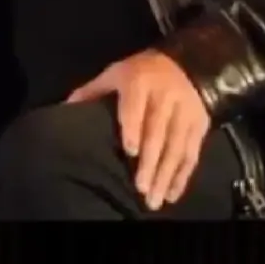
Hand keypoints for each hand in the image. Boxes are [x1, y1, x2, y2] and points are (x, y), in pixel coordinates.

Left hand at [67, 50, 209, 210]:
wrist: (187, 63)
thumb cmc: (142, 72)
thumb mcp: (116, 72)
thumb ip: (93, 90)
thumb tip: (65, 108)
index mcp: (140, 82)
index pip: (137, 106)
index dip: (134, 128)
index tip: (131, 151)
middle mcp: (165, 97)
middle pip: (158, 132)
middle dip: (151, 162)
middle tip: (142, 189)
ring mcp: (185, 111)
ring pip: (176, 146)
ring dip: (167, 174)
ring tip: (156, 200)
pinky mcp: (199, 124)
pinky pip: (192, 152)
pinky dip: (183, 175)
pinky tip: (173, 194)